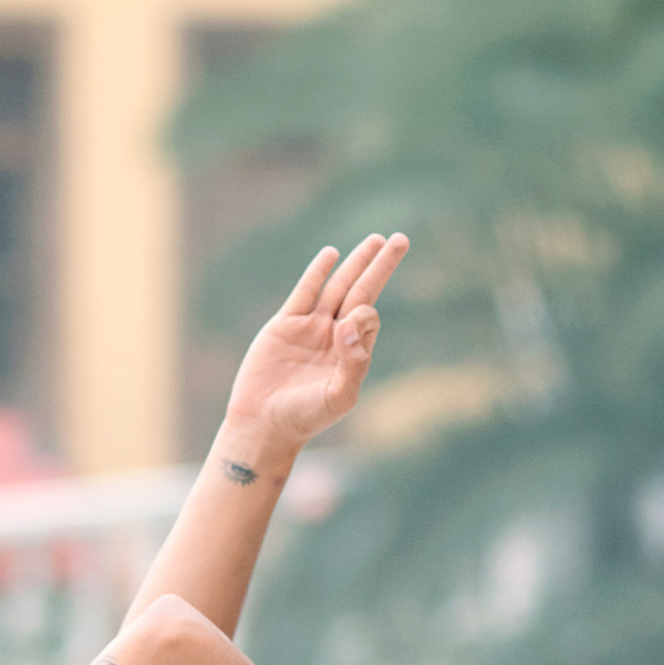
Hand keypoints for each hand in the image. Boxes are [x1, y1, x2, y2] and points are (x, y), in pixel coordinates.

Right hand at [222, 237, 407, 459]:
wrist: (263, 424)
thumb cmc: (305, 418)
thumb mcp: (338, 396)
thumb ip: (354, 363)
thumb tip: (351, 323)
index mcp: (353, 354)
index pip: (369, 319)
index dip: (364, 314)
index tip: (344, 330)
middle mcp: (335, 336)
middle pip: (362, 291)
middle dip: (380, 266)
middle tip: (400, 239)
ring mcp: (310, 328)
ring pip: (337, 286)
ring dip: (355, 263)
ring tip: (376, 240)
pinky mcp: (284, 325)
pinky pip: (305, 292)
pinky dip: (317, 272)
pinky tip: (331, 254)